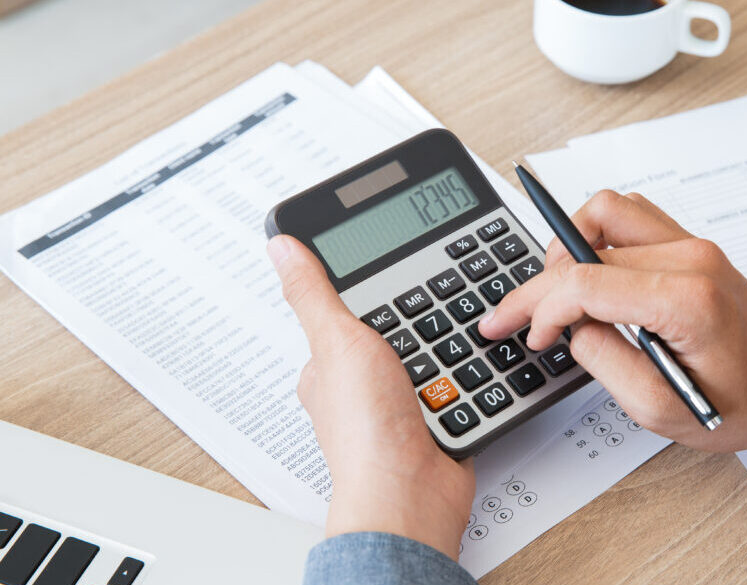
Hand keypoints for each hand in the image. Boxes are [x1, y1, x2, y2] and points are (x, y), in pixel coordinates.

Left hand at [267, 235, 474, 557]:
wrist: (413, 493)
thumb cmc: (366, 434)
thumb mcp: (338, 342)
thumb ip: (315, 294)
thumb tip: (282, 247)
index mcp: (327, 367)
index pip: (346, 312)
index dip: (371, 292)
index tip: (393, 276)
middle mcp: (359, 388)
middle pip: (394, 331)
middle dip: (417, 322)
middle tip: (429, 314)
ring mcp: (397, 406)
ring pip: (428, 355)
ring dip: (444, 350)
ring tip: (449, 344)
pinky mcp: (433, 420)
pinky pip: (455, 383)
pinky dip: (464, 377)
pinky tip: (465, 372)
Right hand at [479, 190, 746, 469]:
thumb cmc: (740, 403)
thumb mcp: (660, 410)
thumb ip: (604, 363)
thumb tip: (570, 326)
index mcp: (687, 301)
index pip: (585, 282)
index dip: (541, 309)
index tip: (527, 334)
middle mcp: (691, 258)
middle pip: (585, 245)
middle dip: (539, 284)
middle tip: (512, 315)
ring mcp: (693, 244)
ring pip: (606, 210)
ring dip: (569, 246)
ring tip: (555, 292)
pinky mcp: (691, 243)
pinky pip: (629, 217)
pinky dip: (596, 239)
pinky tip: (588, 276)